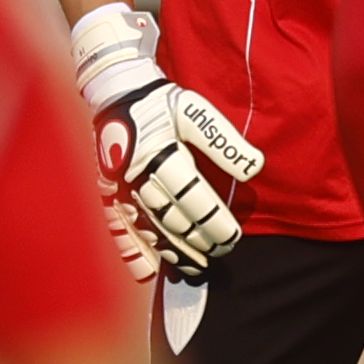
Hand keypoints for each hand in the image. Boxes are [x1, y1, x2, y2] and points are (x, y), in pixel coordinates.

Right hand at [70, 4, 263, 280]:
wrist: (116, 93)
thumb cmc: (162, 103)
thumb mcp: (196, 111)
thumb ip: (223, 141)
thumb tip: (256, 168)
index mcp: (161, 152)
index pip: (191, 195)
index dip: (213, 220)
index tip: (233, 236)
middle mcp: (137, 174)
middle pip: (171, 216)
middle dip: (199, 238)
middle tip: (223, 251)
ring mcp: (119, 188)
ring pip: (148, 227)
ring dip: (173, 250)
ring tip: (197, 266)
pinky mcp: (107, 194)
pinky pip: (118, 227)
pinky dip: (132, 250)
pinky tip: (148, 270)